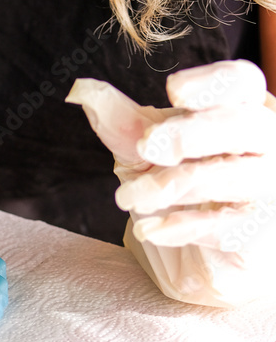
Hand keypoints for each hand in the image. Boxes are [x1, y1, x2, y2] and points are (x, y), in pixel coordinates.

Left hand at [67, 60, 275, 306]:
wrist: (192, 258)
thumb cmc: (177, 196)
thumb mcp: (142, 156)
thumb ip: (122, 125)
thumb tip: (84, 91)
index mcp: (241, 111)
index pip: (242, 83)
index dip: (213, 83)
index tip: (173, 89)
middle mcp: (266, 144)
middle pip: (247, 124)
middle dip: (192, 133)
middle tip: (146, 147)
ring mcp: (271, 187)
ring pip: (237, 175)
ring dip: (174, 185)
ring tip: (129, 197)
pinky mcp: (265, 230)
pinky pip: (236, 224)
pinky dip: (187, 226)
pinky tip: (152, 229)